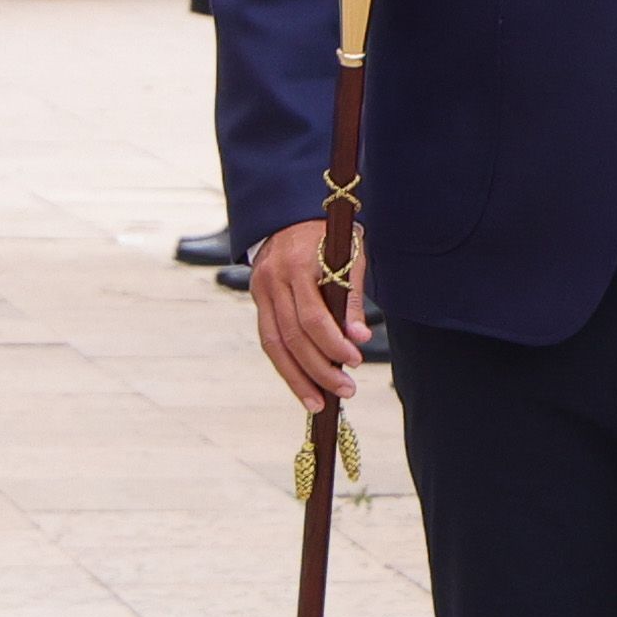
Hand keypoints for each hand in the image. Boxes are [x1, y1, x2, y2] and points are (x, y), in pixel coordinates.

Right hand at [251, 218, 368, 411]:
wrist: (289, 212)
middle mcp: (273, 278)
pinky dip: (286, 365)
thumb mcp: (349, 254)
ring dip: (297, 378)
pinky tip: (303, 384)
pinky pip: (268, 339)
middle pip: (292, 336)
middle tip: (346, 391)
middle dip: (319, 369)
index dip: (334, 343)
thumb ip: (351, 296)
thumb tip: (359, 338)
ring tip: (320, 403)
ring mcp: (260, 289)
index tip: (355, 361)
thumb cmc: (328, 234)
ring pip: (274, 344)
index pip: (313, 316)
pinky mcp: (256, 298)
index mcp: (298, 264)